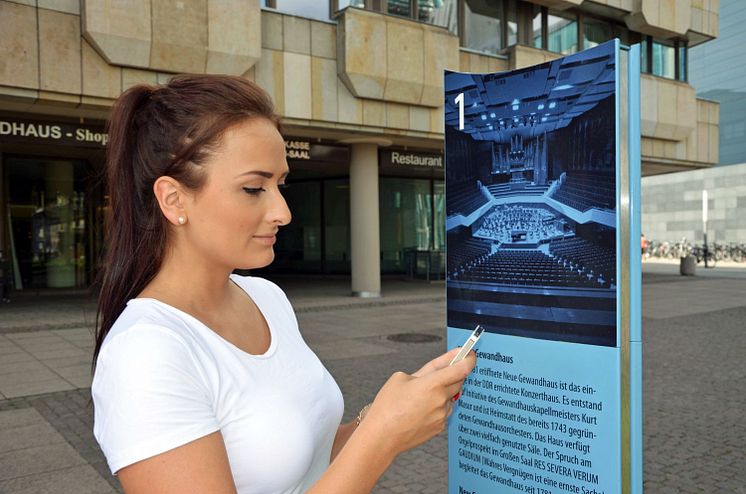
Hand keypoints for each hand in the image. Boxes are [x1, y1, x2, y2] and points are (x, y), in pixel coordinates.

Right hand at [361, 347, 475, 456]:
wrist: (382, 436)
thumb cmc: (387, 406)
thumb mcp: (401, 378)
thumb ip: (426, 370)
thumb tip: (442, 365)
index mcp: (432, 384)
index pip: (461, 369)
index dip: (469, 359)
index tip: (470, 354)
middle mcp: (441, 400)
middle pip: (458, 381)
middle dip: (453, 374)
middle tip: (441, 371)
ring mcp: (442, 415)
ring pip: (451, 397)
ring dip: (443, 392)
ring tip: (420, 396)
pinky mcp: (440, 427)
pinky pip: (444, 411)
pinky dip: (438, 406)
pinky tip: (420, 409)